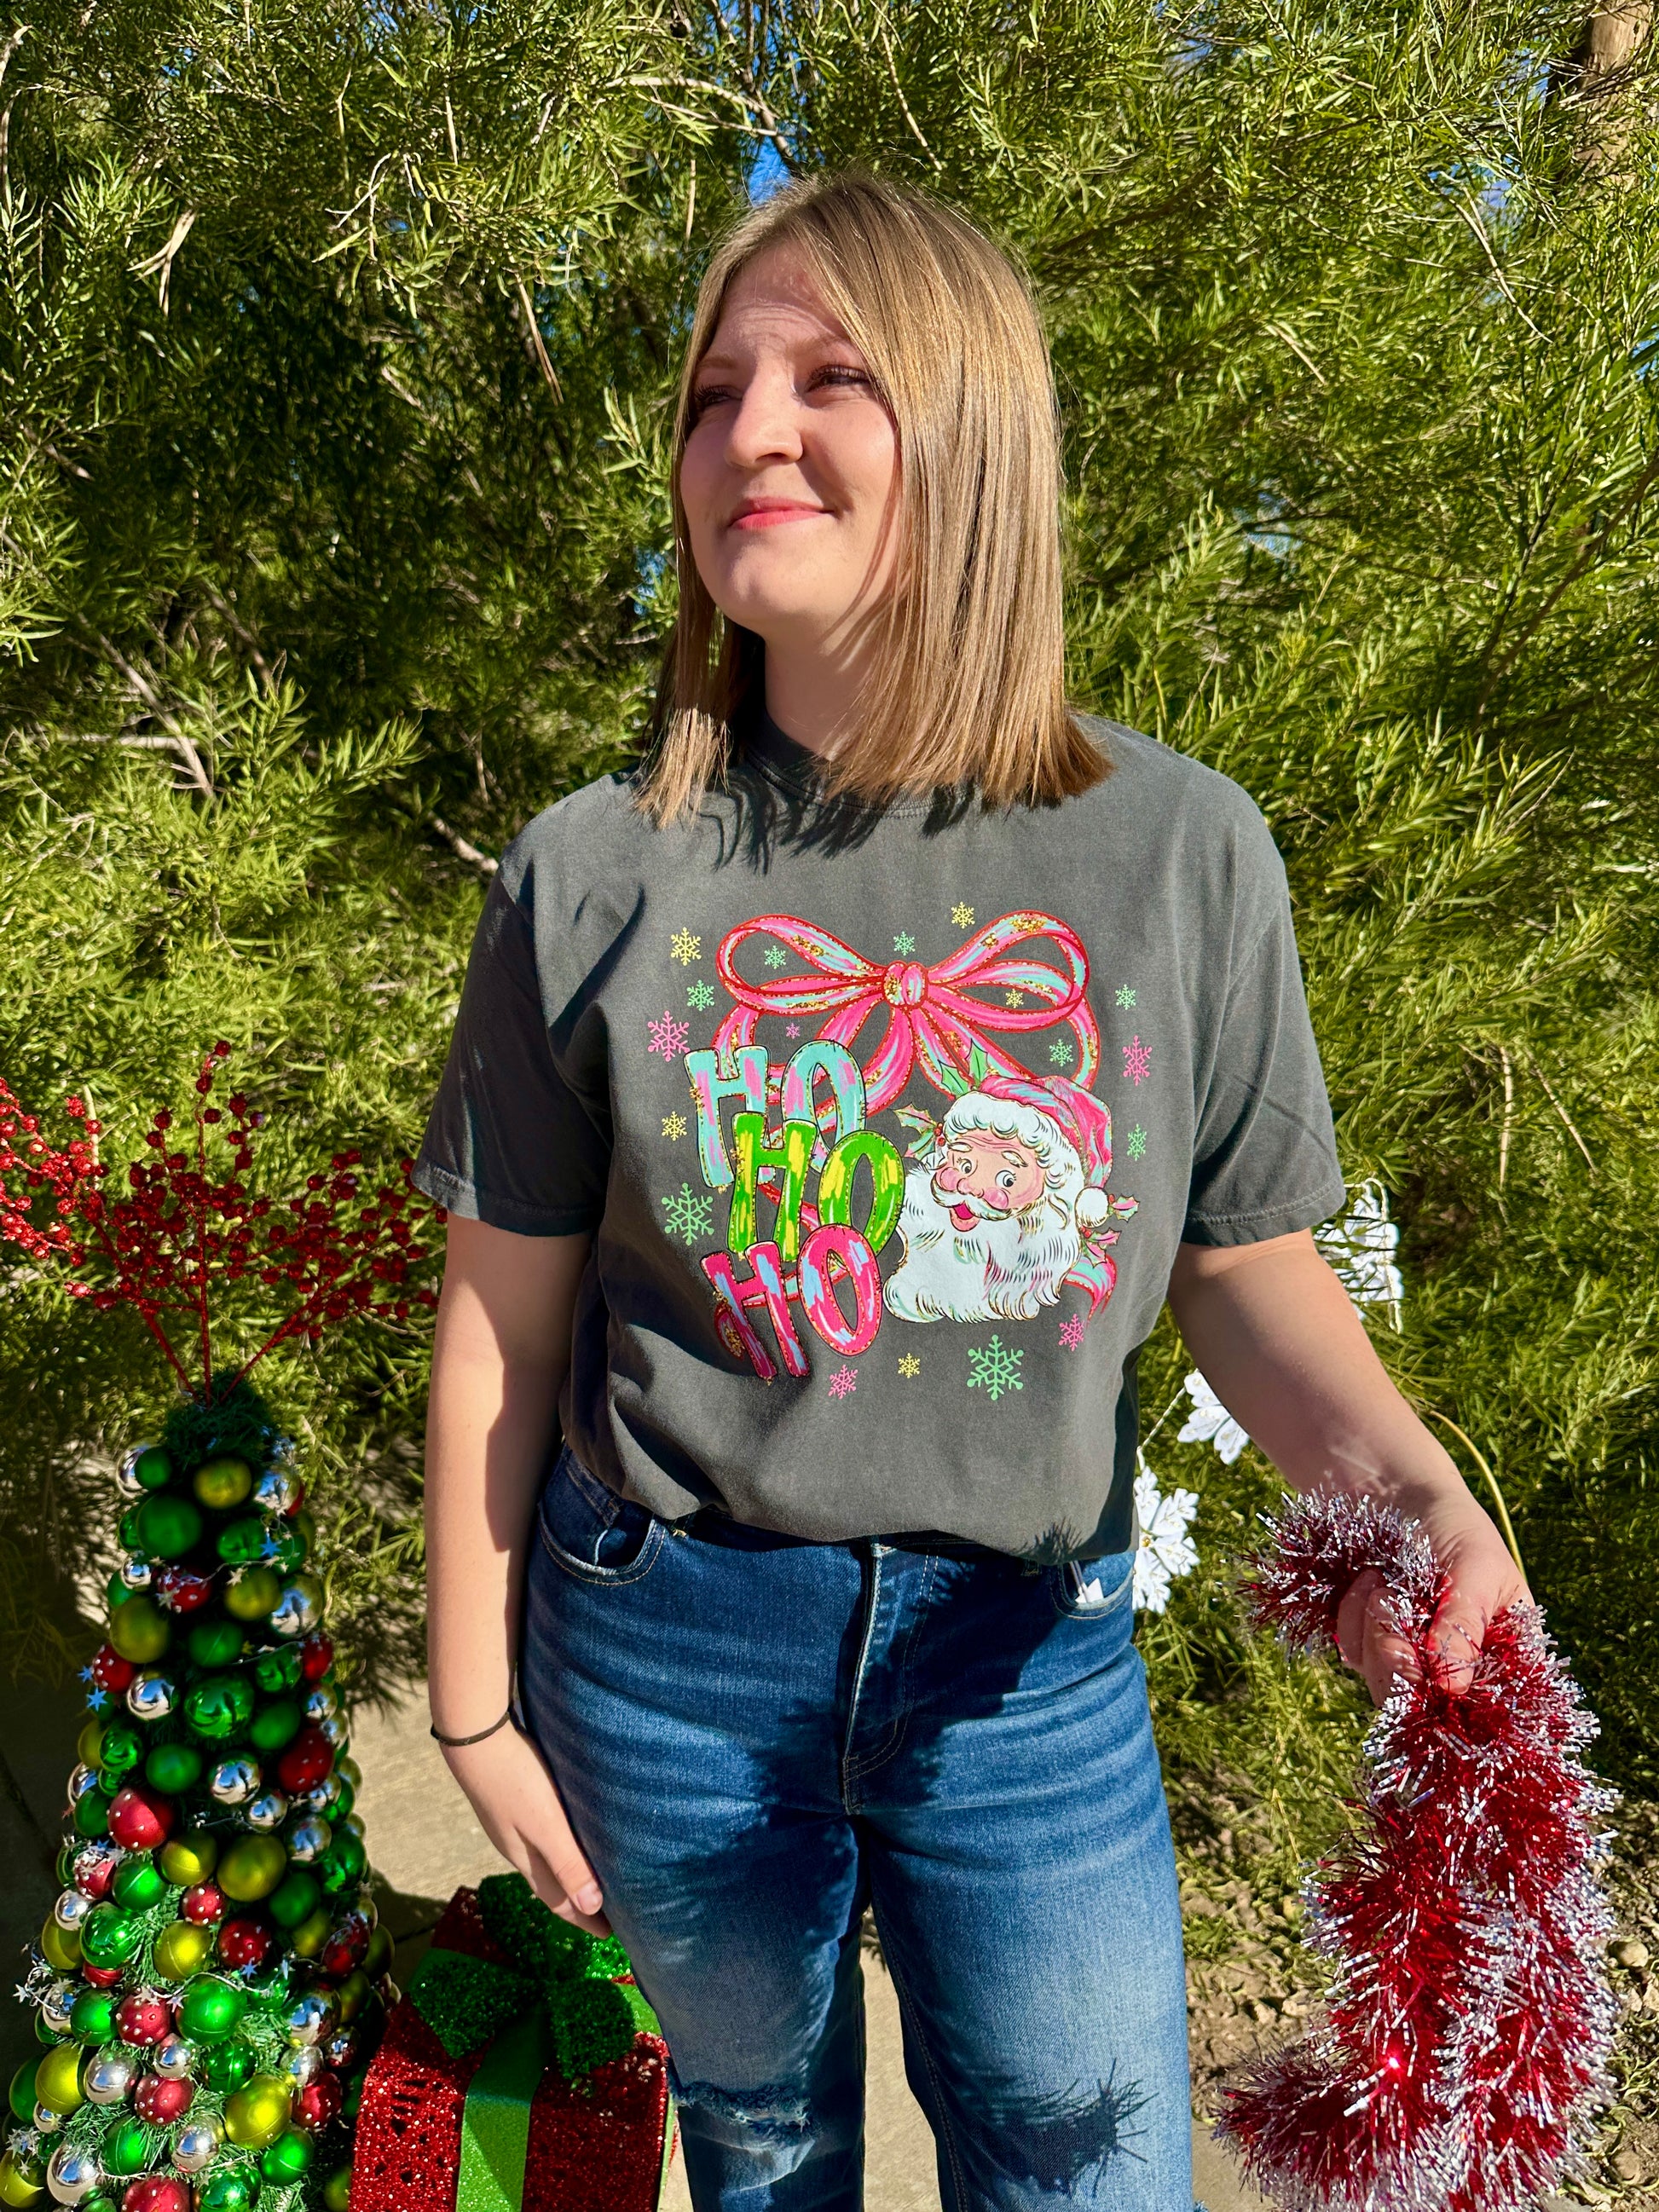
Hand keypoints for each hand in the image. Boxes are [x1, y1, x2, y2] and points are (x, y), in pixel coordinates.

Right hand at [438, 1722, 610, 1934]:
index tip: (610, 1935)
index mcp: (526, 1859)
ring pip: (544, 1861)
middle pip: (551, 1885)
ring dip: (568, 1873)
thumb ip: (567, 1862)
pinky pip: (540, 1838)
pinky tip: (566, 1832)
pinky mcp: (512, 1802)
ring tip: (591, 1875)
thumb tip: (592, 1906)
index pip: (558, 1900)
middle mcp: (517, 1848)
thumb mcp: (546, 1824)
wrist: (474, 1738)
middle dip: (577, 1901)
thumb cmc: (514, 1780)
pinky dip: (559, 1847)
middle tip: (606, 1911)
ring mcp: (511, 1825)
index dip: (584, 1919)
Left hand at [1335, 1482, 1526, 1705]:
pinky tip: (1366, 1581)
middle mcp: (1460, 1671)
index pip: (1496, 1713)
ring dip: (1375, 1629)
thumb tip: (1453, 1686)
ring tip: (1382, 1580)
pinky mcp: (1373, 1649)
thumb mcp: (1476, 1567)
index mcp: (1506, 1658)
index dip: (1465, 1711)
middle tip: (1392, 1603)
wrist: (1393, 1494)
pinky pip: (1355, 1655)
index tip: (1438, 1683)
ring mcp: (1414, 1664)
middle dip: (1404, 1662)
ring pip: (1386, 1685)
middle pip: (1431, 1708)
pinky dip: (1353, 1618)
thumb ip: (1466, 1623)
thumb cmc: (1452, 1526)